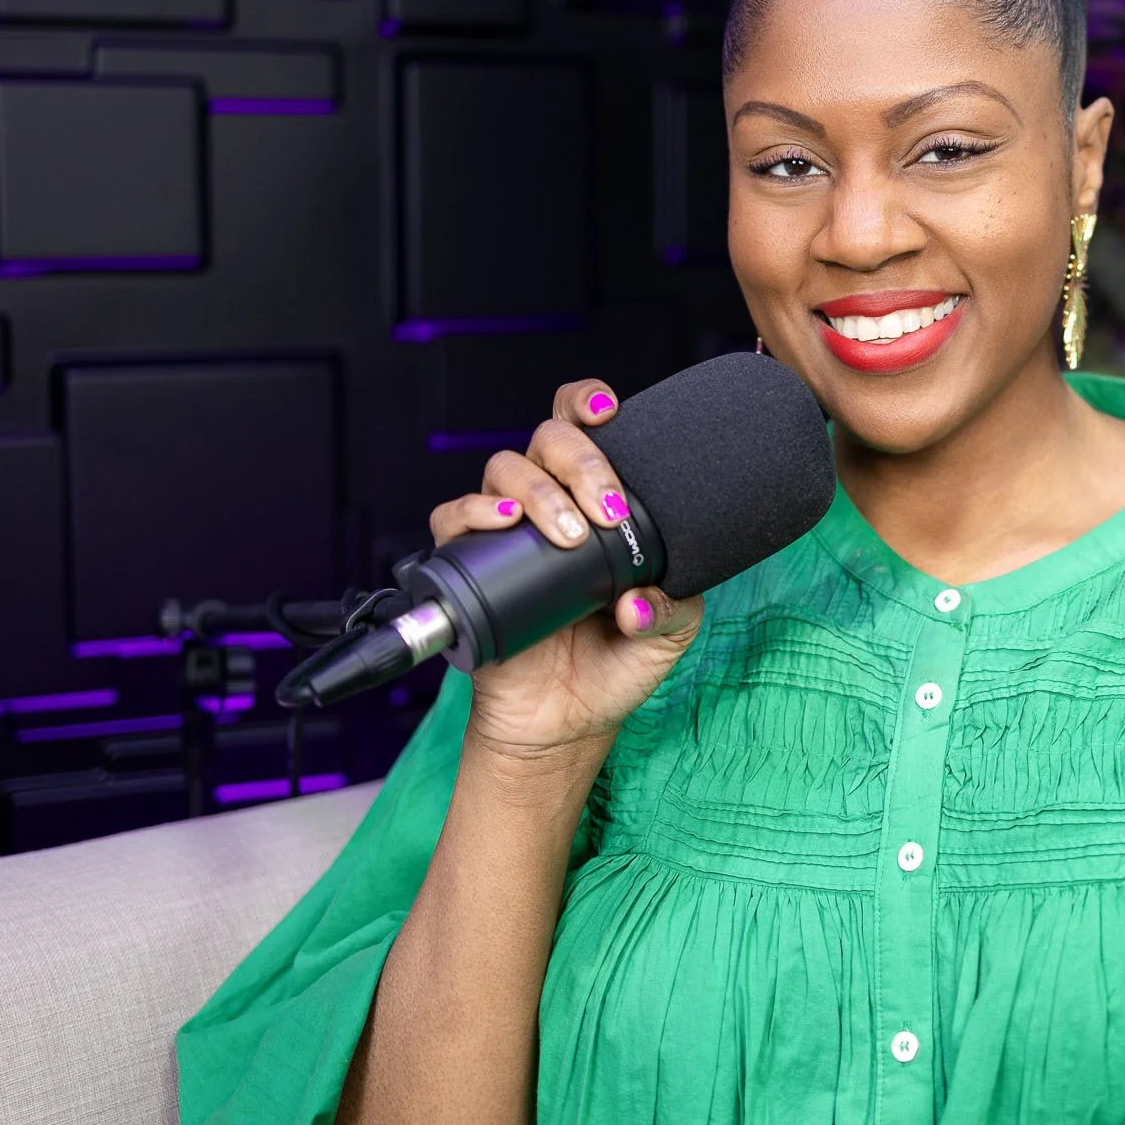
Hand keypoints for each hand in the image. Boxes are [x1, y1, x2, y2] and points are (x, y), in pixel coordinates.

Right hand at [428, 379, 702, 763]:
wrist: (565, 722)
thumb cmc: (614, 664)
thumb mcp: (667, 635)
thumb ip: (671, 608)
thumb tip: (639, 597)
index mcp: (596, 502)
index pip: (584, 429)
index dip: (588, 403)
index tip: (609, 409)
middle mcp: (550, 504)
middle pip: (548, 439)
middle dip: (581, 462)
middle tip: (606, 509)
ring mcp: (507, 530)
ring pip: (505, 469)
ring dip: (540, 491)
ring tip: (570, 536)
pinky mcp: (467, 562)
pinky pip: (453, 516)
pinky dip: (475, 511)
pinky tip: (506, 524)